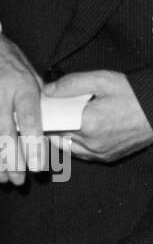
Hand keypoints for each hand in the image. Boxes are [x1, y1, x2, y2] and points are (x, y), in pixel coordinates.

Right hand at [0, 34, 43, 185]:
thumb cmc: (12, 62)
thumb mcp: (31, 75)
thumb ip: (42, 100)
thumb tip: (56, 123)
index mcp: (22, 87)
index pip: (29, 119)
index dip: (33, 143)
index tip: (37, 166)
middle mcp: (2, 95)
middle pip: (5, 133)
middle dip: (12, 160)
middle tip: (19, 180)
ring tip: (5, 179)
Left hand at [45, 71, 152, 162]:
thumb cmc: (134, 94)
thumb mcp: (102, 80)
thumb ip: (71, 84)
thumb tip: (48, 90)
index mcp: (87, 123)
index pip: (52, 122)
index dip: (46, 112)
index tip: (45, 103)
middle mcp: (92, 143)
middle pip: (57, 135)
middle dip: (53, 123)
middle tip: (56, 109)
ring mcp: (100, 153)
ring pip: (67, 147)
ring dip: (62, 135)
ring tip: (67, 119)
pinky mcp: (108, 158)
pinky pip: (82, 154)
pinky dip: (76, 144)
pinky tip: (81, 130)